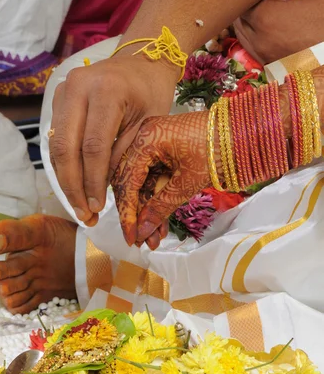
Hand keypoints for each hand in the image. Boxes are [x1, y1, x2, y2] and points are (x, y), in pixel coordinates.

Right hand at [49, 53, 178, 225]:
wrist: (142, 61)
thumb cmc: (151, 92)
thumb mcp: (148, 124)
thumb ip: (123, 154)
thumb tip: (102, 190)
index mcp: (106, 90)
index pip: (93, 146)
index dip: (93, 181)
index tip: (98, 207)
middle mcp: (78, 86)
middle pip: (66, 147)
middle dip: (73, 186)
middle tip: (82, 213)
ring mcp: (64, 88)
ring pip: (56, 144)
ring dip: (65, 178)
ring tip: (78, 205)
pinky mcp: (58, 96)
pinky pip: (56, 136)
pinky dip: (64, 162)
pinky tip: (75, 183)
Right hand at [112, 111, 209, 248]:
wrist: (247, 132)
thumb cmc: (219, 150)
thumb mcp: (187, 182)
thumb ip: (161, 206)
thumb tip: (142, 232)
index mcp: (146, 138)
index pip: (126, 180)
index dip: (127, 212)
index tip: (130, 236)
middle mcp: (145, 137)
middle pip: (131, 182)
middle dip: (137, 213)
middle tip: (141, 241)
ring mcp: (155, 143)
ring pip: (143, 183)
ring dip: (148, 210)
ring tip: (155, 239)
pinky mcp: (166, 150)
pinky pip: (155, 177)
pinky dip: (158, 199)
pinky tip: (161, 223)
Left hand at [234, 0, 323, 64]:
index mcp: (264, 17)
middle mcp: (254, 37)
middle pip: (236, 12)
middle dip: (243, 0)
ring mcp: (258, 54)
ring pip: (239, 30)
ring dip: (246, 17)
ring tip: (260, 2)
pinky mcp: (264, 64)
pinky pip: (248, 45)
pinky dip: (252, 33)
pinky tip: (267, 24)